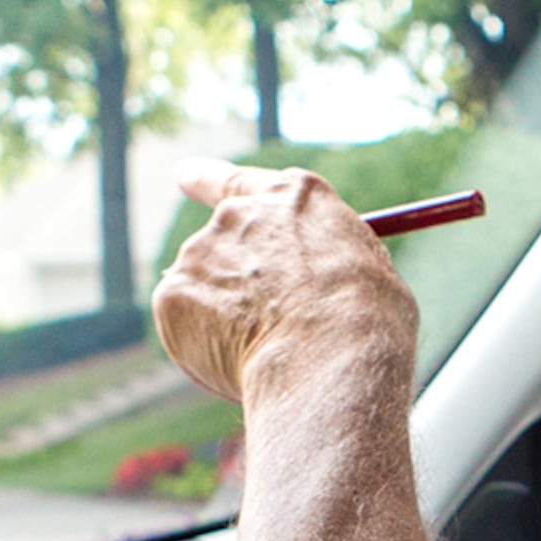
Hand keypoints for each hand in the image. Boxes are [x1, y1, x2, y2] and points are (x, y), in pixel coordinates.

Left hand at [153, 160, 416, 403]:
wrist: (330, 357)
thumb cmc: (366, 323)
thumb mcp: (365, 274)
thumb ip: (322, 266)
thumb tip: (308, 289)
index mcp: (296, 198)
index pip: (242, 181)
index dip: (208, 179)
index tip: (184, 175)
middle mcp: (241, 213)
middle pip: (217, 239)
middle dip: (222, 273)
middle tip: (238, 318)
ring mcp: (201, 251)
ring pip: (204, 292)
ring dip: (224, 321)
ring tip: (269, 354)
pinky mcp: (174, 293)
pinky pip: (184, 327)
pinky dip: (203, 349)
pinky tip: (242, 365)